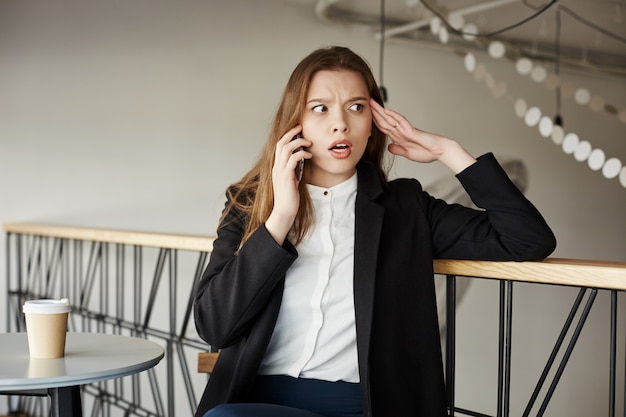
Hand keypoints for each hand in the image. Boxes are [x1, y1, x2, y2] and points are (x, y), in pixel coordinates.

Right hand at [265, 126, 310, 244]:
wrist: (284, 211)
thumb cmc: (289, 198)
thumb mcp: (291, 180)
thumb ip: (293, 170)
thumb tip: (300, 161)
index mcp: (277, 167)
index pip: (279, 146)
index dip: (287, 136)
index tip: (297, 130)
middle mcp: (276, 166)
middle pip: (281, 143)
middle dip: (291, 133)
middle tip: (301, 128)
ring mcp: (280, 171)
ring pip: (286, 148)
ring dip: (299, 142)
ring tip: (309, 143)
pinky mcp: (286, 176)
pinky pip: (293, 159)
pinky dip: (302, 154)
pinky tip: (309, 155)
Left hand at [370, 99, 475, 172]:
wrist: (440, 151)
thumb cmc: (427, 152)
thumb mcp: (408, 154)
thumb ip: (398, 150)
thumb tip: (389, 147)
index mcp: (400, 137)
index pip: (384, 127)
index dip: (374, 121)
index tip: (366, 116)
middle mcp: (401, 131)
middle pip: (384, 120)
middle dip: (374, 112)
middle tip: (365, 103)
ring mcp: (406, 130)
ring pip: (390, 118)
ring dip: (380, 111)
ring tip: (372, 103)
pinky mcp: (412, 131)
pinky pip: (402, 122)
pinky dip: (394, 116)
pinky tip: (387, 111)